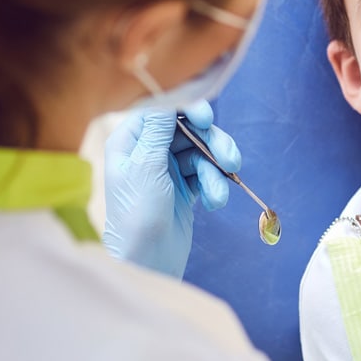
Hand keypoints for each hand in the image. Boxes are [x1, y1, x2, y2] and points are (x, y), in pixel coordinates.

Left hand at [102, 100, 240, 276]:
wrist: (146, 261)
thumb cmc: (137, 214)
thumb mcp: (146, 166)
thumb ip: (159, 130)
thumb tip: (168, 99)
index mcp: (130, 141)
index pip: (161, 111)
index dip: (186, 109)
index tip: (207, 118)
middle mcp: (148, 151)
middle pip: (188, 129)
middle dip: (211, 143)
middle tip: (230, 158)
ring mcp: (168, 169)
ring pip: (202, 152)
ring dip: (216, 170)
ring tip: (220, 194)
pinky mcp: (185, 187)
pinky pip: (207, 173)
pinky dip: (215, 185)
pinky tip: (215, 203)